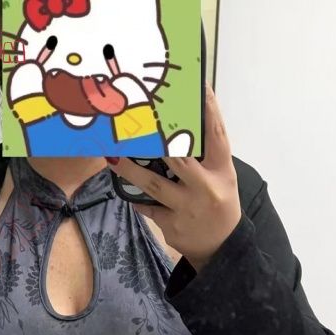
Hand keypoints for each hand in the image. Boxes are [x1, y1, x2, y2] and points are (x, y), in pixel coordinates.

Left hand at [106, 83, 241, 271]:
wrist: (220, 248)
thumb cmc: (218, 203)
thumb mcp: (222, 177)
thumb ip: (206, 155)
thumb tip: (181, 123)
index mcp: (222, 171)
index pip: (217, 134)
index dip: (208, 109)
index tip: (197, 86)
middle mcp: (206, 187)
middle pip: (180, 158)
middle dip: (158, 140)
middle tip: (137, 121)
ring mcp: (186, 207)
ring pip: (154, 184)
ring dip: (130, 170)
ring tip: (112, 156)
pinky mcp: (171, 224)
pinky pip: (148, 207)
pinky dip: (136, 198)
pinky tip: (124, 189)